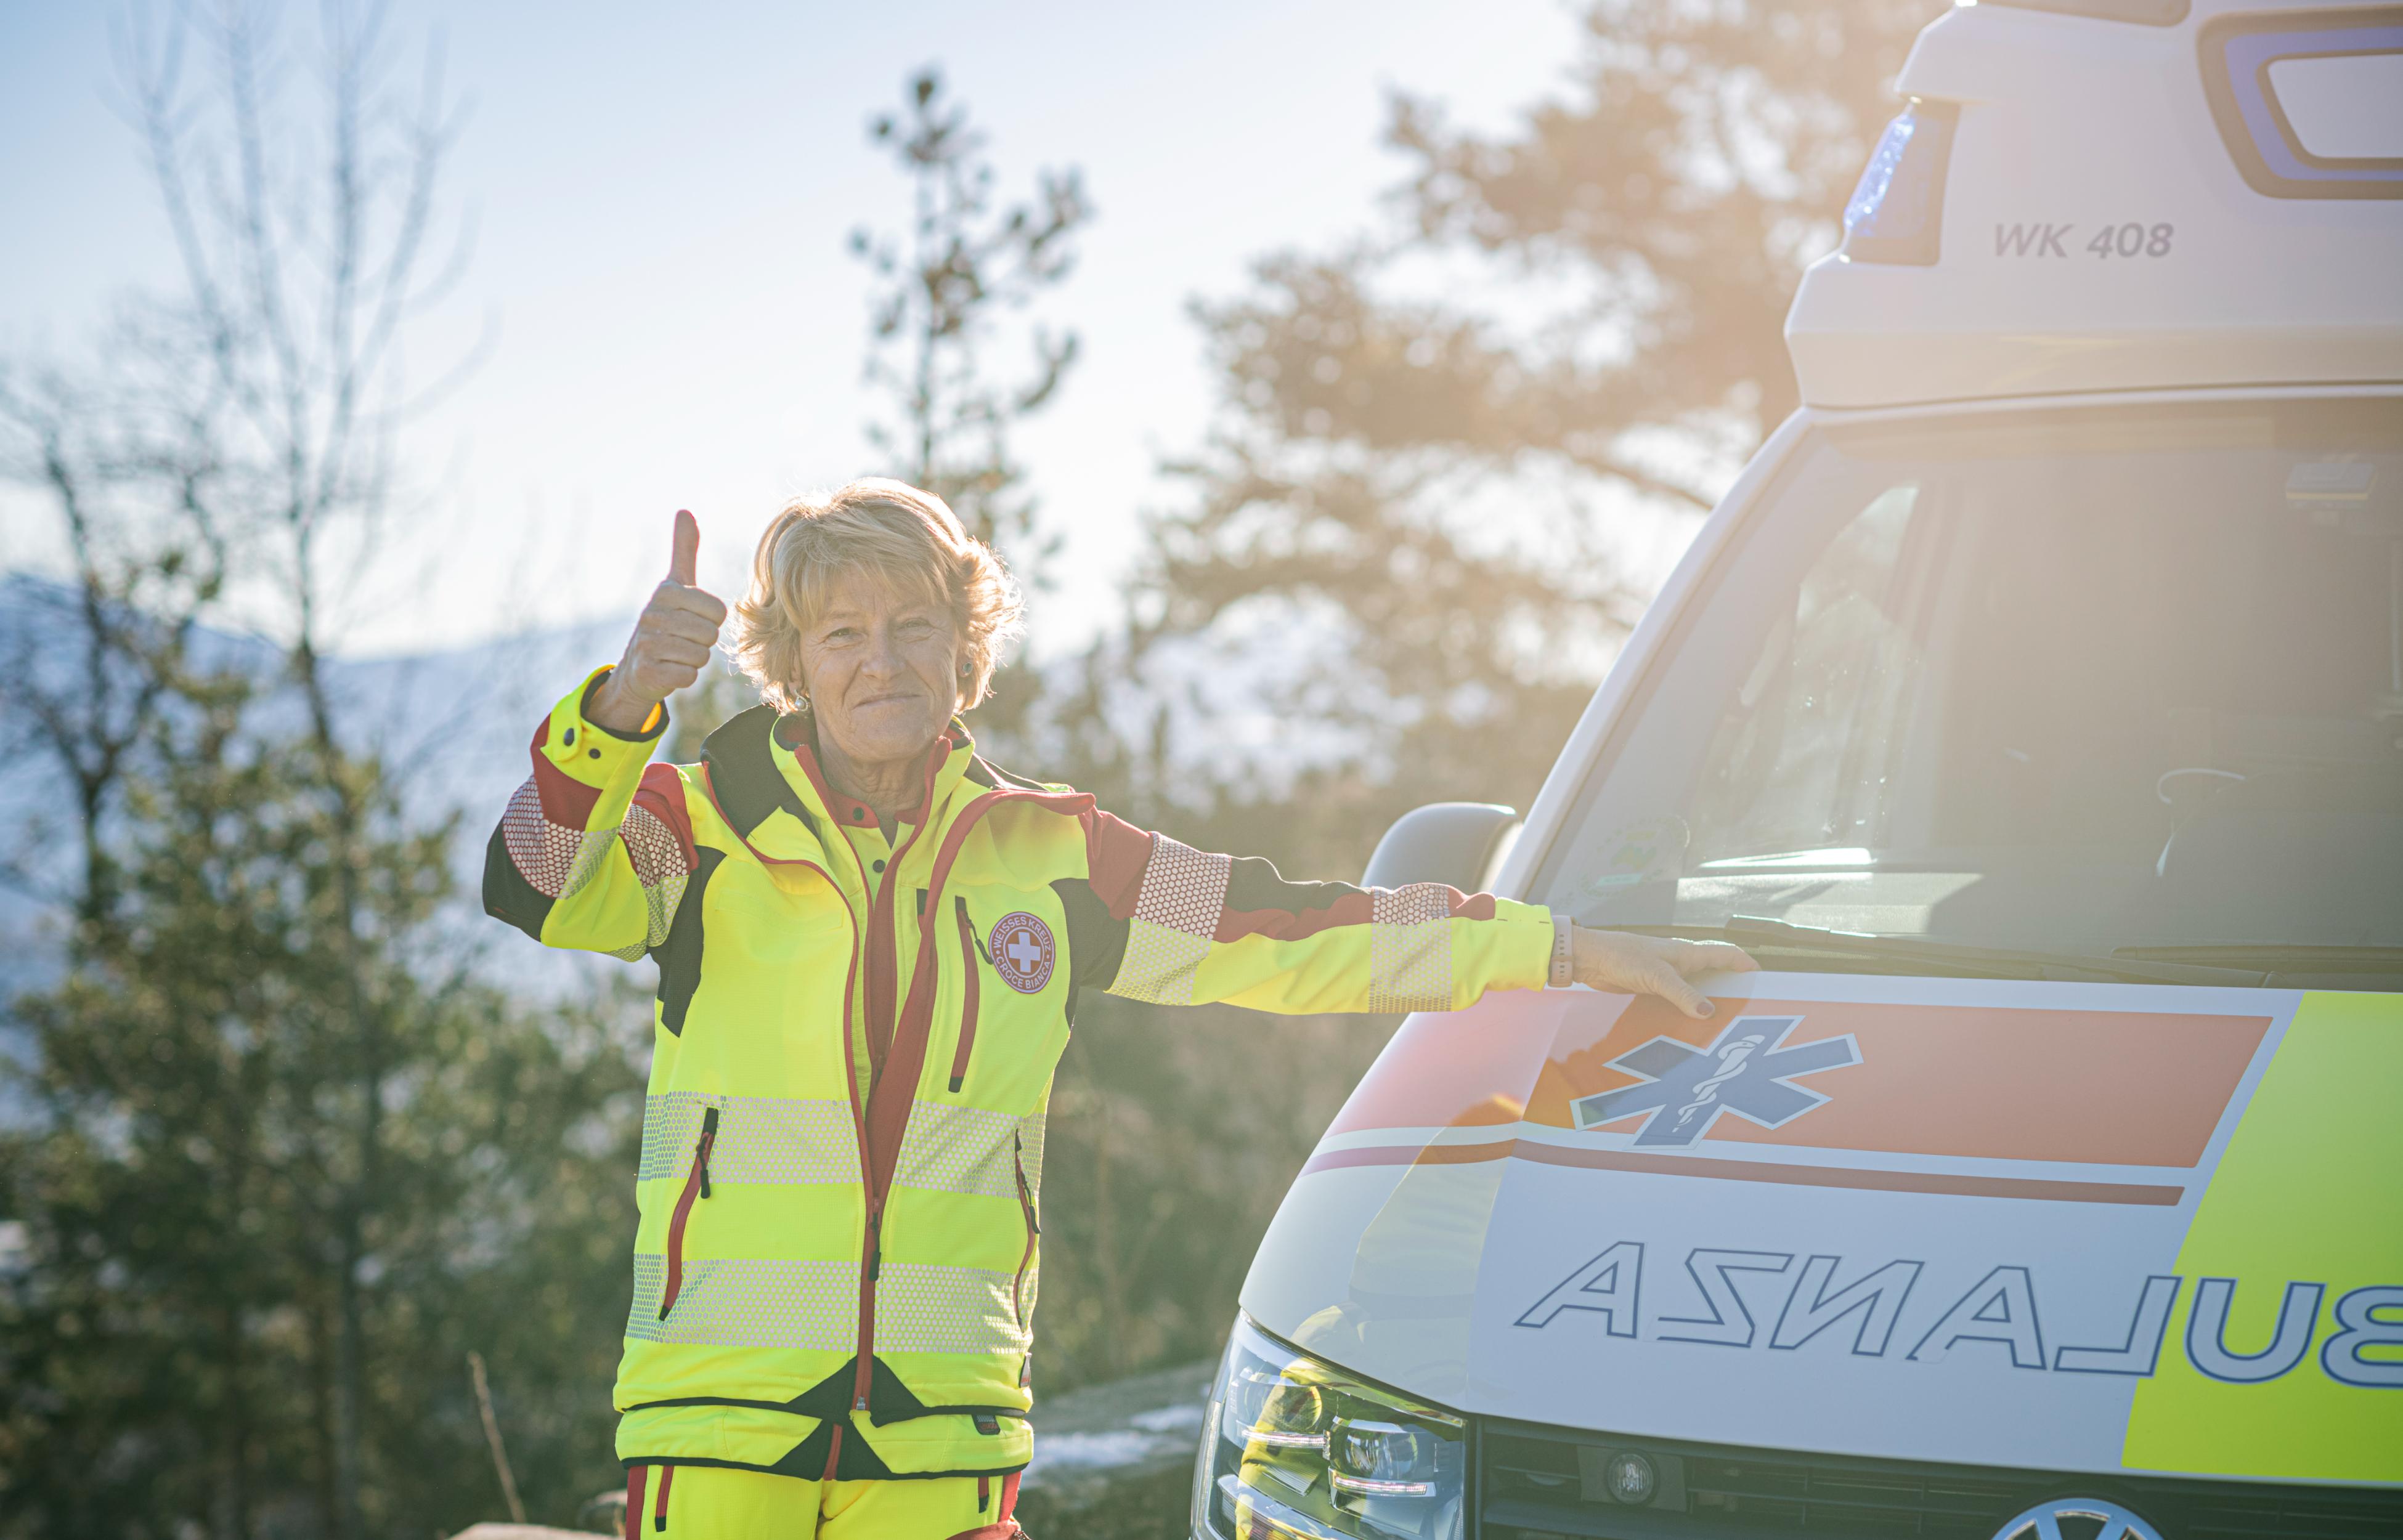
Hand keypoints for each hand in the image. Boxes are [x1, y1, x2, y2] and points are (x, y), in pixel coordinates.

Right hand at [588, 510, 727, 733]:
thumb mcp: (675, 583)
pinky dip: (684, 676)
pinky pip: (689, 676)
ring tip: (675, 653)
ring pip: (701, 655)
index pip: (718, 610)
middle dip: (703, 640)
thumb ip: (684, 550)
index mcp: (666, 592)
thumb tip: (684, 511)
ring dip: (694, 659)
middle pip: (710, 633)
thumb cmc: (666, 620)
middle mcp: (652, 615)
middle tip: (683, 638)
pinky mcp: (648, 672)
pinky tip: (668, 669)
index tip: (692, 618)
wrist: (637, 667)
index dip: (711, 619)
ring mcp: (648, 644)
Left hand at [1570, 927, 1757, 1019]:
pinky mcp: (1653, 989)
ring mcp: (1667, 976)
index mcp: (1687, 953)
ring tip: (1723, 1027)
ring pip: (1696, 991)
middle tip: (1747, 1012)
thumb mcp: (1656, 976)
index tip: (1763, 980)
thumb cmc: (1623, 956)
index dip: (1746, 964)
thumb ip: (1682, 993)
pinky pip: (1678, 1001)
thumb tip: (1710, 1012)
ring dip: (1707, 1004)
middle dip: (1731, 989)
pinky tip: (1690, 1030)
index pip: (1726, 954)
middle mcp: (1681, 963)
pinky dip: (1686, 1012)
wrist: (1591, 959)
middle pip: (1715, 975)